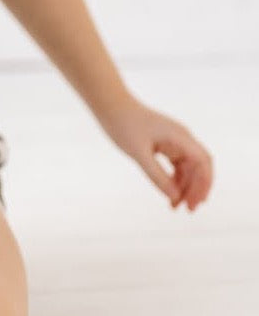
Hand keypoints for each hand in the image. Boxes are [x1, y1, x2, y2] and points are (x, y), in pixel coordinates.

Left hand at [100, 96, 213, 211]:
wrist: (110, 105)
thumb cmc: (124, 125)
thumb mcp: (139, 154)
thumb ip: (157, 176)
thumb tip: (175, 196)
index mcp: (180, 136)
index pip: (203, 161)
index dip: (204, 183)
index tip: (198, 202)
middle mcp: (181, 138)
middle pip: (198, 167)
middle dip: (196, 189)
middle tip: (188, 210)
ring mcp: (174, 141)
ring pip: (188, 168)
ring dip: (185, 187)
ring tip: (175, 207)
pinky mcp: (164, 144)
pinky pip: (176, 165)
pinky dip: (175, 180)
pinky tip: (169, 195)